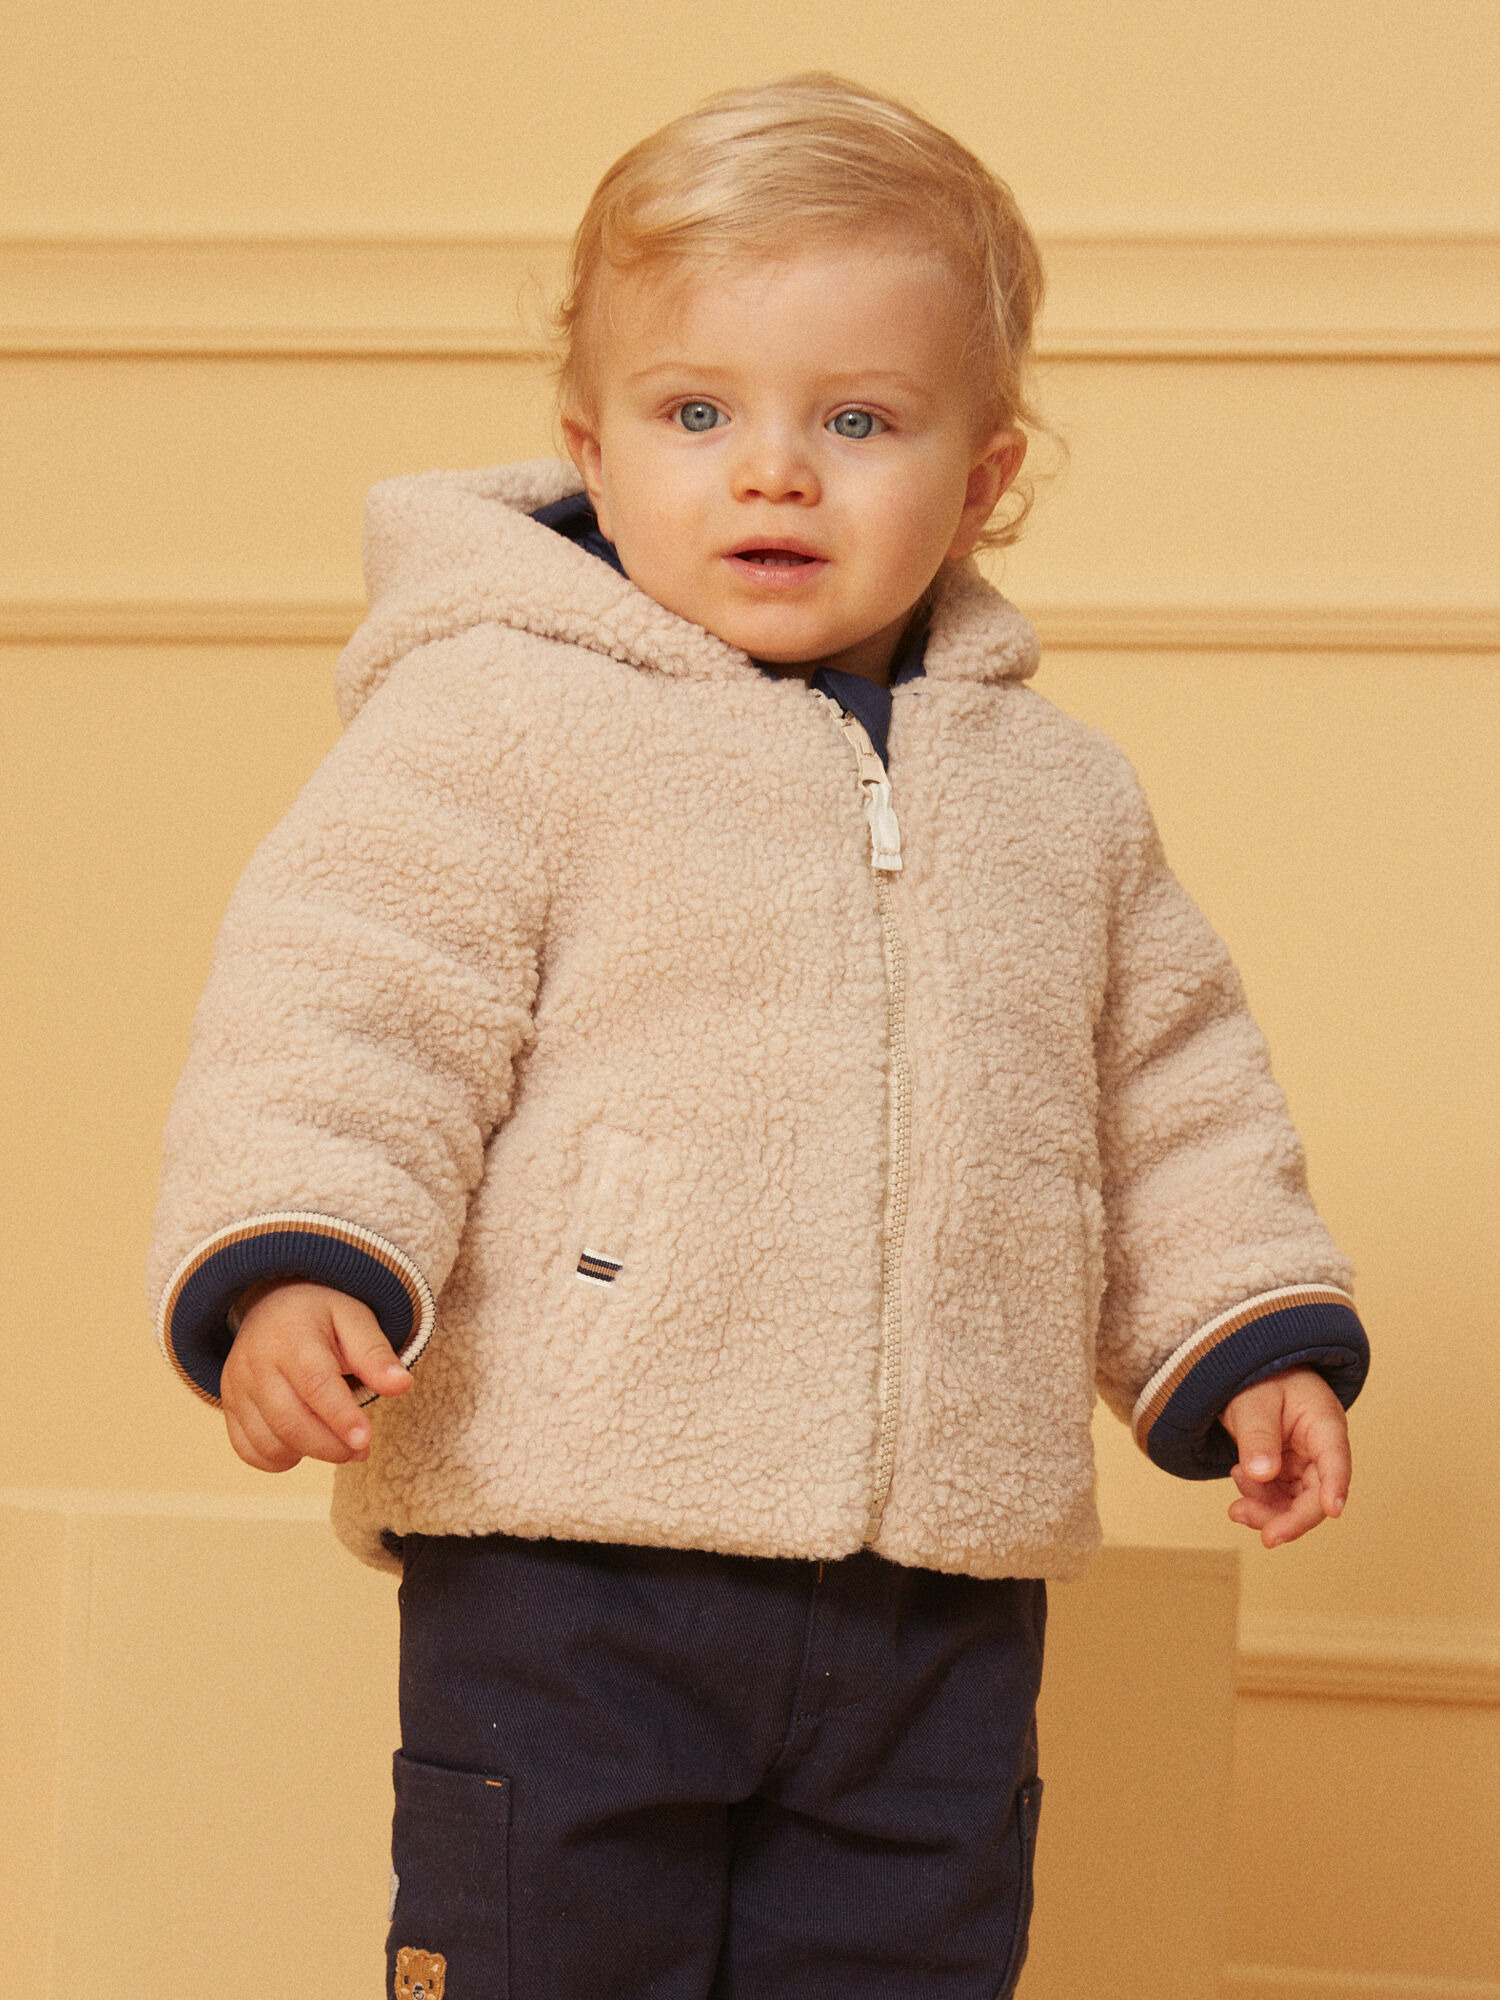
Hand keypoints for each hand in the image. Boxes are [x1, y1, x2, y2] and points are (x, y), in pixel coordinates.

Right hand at [220, 1280, 412, 1472]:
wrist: (272, 1304)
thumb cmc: (321, 1315)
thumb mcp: (354, 1319)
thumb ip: (375, 1354)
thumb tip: (402, 1385)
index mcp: (291, 1336)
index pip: (315, 1384)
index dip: (341, 1417)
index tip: (366, 1441)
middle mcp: (256, 1363)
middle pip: (290, 1421)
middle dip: (331, 1446)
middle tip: (361, 1450)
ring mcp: (237, 1387)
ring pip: (269, 1442)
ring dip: (309, 1454)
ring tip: (338, 1444)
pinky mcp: (230, 1407)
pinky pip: (248, 1449)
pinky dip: (278, 1460)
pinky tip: (304, 1446)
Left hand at [1219, 1366, 1350, 1548]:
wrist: (1253, 1377)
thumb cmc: (1261, 1381)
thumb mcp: (1253, 1402)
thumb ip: (1257, 1437)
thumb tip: (1260, 1474)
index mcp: (1324, 1423)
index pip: (1335, 1458)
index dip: (1336, 1486)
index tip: (1333, 1511)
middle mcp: (1321, 1449)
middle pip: (1317, 1493)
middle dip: (1291, 1518)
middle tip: (1267, 1537)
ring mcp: (1305, 1464)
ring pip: (1297, 1503)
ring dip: (1270, 1513)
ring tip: (1238, 1509)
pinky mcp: (1289, 1473)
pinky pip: (1280, 1498)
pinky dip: (1260, 1501)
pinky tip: (1242, 1484)